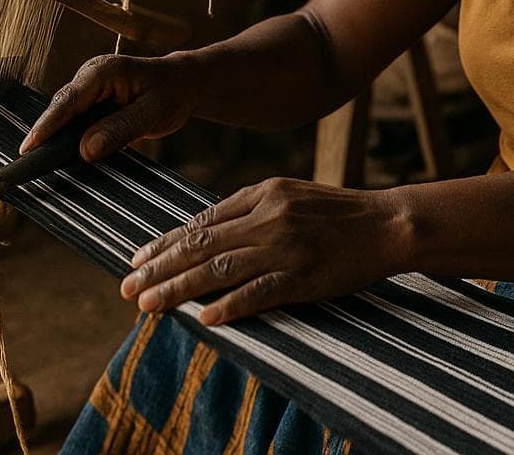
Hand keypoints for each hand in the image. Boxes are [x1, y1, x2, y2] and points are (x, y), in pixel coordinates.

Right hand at [20, 52, 191, 160]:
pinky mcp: (89, 102)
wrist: (183, 84)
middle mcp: (90, 76)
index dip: (47, 126)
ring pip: (64, 118)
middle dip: (43, 136)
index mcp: (104, 71)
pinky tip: (61, 159)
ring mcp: (87, 89)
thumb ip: (120, 130)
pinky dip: (68, 139)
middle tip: (26, 165)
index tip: (28, 149)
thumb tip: (86, 150)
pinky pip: (74, 122)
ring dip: (54, 140)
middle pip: (60, 110)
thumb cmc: (172, 94)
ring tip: (36, 166)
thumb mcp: (152, 114)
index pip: (68, 101)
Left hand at [120, 177, 412, 325]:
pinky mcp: (304, 275)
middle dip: (159, 267)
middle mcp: (269, 218)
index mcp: (263, 194)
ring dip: (179, 289)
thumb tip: (204, 230)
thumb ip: (251, 207)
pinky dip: (230, 306)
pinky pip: (259, 293)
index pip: (203, 222)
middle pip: (202, 245)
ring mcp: (286, 248)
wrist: (387, 224)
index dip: (166, 242)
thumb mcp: (291, 194)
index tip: (137, 258)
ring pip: (220, 270)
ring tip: (148, 305)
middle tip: (127, 287)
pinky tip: (205, 319)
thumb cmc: (338, 212)